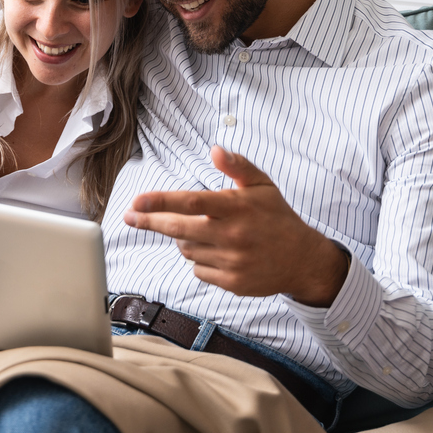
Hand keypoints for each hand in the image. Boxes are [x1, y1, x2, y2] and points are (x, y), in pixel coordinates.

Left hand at [122, 146, 349, 306]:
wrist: (302, 260)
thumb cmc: (276, 217)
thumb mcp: (262, 185)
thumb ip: (237, 166)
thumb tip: (214, 150)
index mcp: (237, 208)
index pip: (191, 202)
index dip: (160, 201)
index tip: (137, 201)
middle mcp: (233, 235)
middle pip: (178, 229)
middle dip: (149, 221)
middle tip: (131, 216)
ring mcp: (232, 261)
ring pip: (186, 249)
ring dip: (183, 238)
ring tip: (201, 230)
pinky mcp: (232, 283)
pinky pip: (198, 270)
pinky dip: (199, 260)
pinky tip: (215, 251)